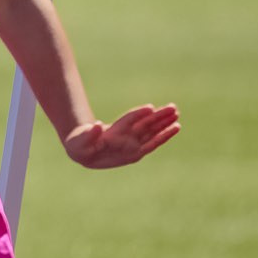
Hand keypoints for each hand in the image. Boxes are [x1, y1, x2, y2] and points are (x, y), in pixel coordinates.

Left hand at [63, 104, 179, 168]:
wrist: (84, 151)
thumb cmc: (80, 144)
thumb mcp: (81, 139)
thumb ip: (90, 133)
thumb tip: (96, 124)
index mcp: (113, 130)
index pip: (129, 120)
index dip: (138, 114)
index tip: (149, 108)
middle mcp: (125, 134)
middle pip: (144, 122)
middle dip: (158, 116)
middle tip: (173, 107)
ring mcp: (132, 141)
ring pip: (152, 130)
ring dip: (164, 123)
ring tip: (177, 114)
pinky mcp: (136, 151)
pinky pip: (153, 142)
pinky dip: (164, 136)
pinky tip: (175, 127)